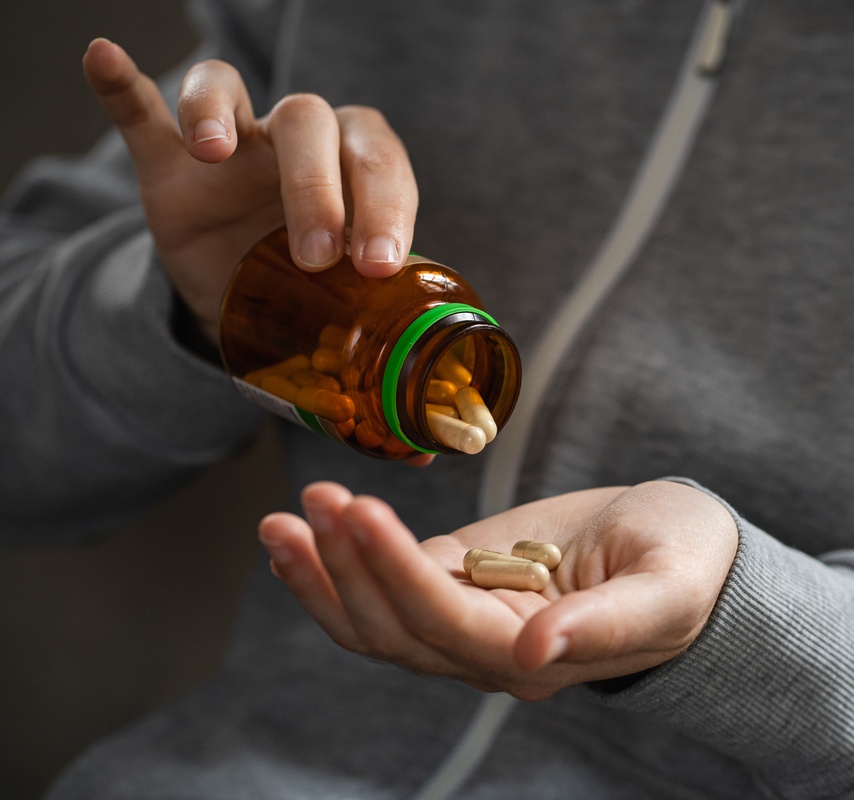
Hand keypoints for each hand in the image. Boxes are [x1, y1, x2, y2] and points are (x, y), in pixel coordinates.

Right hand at [82, 38, 417, 343]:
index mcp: (357, 165)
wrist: (249, 298)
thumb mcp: (350, 304)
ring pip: (229, 93)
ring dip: (217, 113)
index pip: (379, 162)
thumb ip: (380, 331)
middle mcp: (300, 140)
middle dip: (316, 186)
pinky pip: (142, 112)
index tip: (378, 265)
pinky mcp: (169, 163)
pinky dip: (122, 86)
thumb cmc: (317, 287)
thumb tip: (420, 420)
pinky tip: (103, 58)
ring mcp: (233, 144)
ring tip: (213, 152)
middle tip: (318, 254)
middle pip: (308, 123)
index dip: (385, 207)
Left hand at [257, 480, 738, 700]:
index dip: (396, 573)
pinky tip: (301, 539)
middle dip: (343, 568)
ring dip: (322, 573)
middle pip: (391, 629)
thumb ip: (606, 624)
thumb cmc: (686, 565)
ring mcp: (464, 619)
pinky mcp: (457, 581)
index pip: (445, 623)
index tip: (359, 513)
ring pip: (372, 621)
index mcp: (536, 657)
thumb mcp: (664, 590)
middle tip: (312, 503)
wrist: (683, 545)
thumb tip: (536, 653)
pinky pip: (382, 592)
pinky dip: (335, 569)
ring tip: (284, 520)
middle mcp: (486, 651)